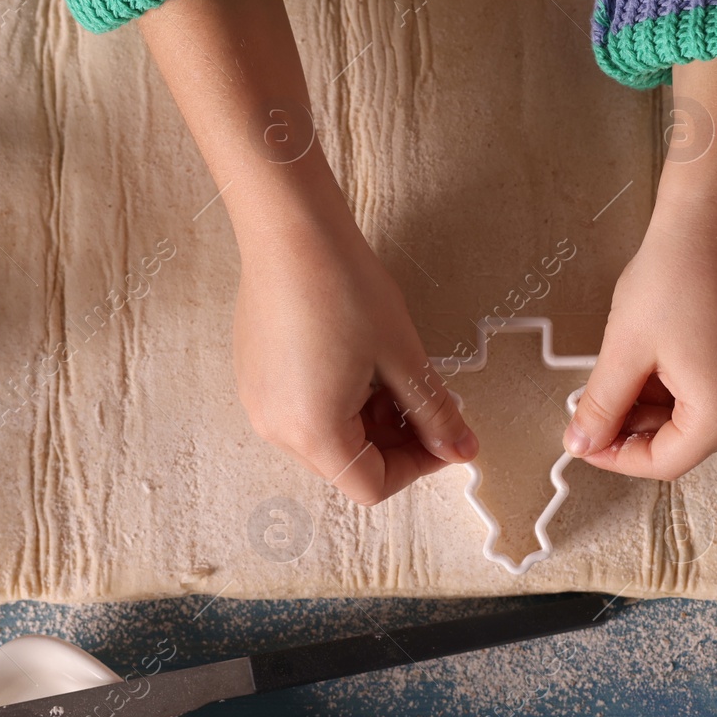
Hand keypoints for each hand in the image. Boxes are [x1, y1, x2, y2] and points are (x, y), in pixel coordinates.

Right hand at [139, 0, 476, 503]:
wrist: (292, 231)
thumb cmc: (344, 288)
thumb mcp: (405, 358)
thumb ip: (436, 413)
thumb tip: (461, 449)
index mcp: (313, 433)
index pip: (372, 485)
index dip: (418, 465)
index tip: (444, 433)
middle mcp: (276, 429)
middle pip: (347, 464)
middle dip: (395, 441)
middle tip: (425, 400)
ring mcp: (259, 402)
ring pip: (327, 437)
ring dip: (369, 420)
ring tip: (392, 373)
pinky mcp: (255, 376)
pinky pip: (303, 409)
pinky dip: (338, 400)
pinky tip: (359, 359)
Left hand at [563, 56, 716, 478]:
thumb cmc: (676, 273)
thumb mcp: (625, 348)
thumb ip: (603, 406)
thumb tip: (582, 443)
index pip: (665, 462)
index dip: (617, 456)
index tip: (585, 440)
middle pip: (689, 440)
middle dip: (639, 426)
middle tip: (598, 401)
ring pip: (708, 414)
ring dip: (663, 404)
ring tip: (629, 367)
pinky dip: (691, 383)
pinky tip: (662, 353)